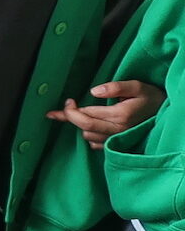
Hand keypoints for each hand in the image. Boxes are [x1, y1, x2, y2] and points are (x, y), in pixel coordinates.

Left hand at [45, 81, 164, 148]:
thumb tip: (94, 91)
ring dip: (81, 125)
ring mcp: (118, 139)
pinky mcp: (118, 144)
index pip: (86, 116)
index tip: (68, 101)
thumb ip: (115, 87)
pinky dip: (89, 134)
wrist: (165, 113)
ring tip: (79, 114)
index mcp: (120, 116)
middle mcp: (118, 130)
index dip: (71, 110)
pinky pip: (96, 144)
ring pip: (88, 136)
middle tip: (65, 107)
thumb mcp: (136, 86)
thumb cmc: (150, 97)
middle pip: (84, 128)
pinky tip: (89, 125)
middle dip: (70, 117)